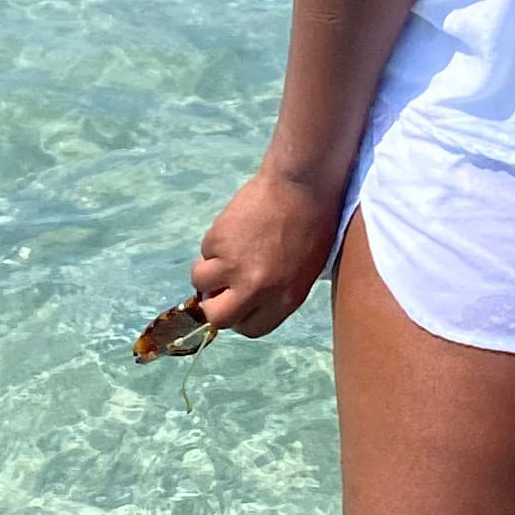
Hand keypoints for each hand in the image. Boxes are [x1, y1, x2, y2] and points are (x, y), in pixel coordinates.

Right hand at [190, 165, 340, 337]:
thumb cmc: (314, 224)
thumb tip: (250, 299)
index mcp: (285, 299)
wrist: (302, 185)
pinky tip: (234, 227)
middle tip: (219, 288)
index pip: (251, 329)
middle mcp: (256, 289)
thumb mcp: (306, 270)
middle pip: (218, 318)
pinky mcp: (218, 241)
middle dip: (214, 305)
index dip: (240, 317)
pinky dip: (214, 243)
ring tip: (223, 253)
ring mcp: (233, 266)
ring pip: (200, 282)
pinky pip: (205, 251)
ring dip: (206, 272)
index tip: (238, 303)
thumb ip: (278, 290)